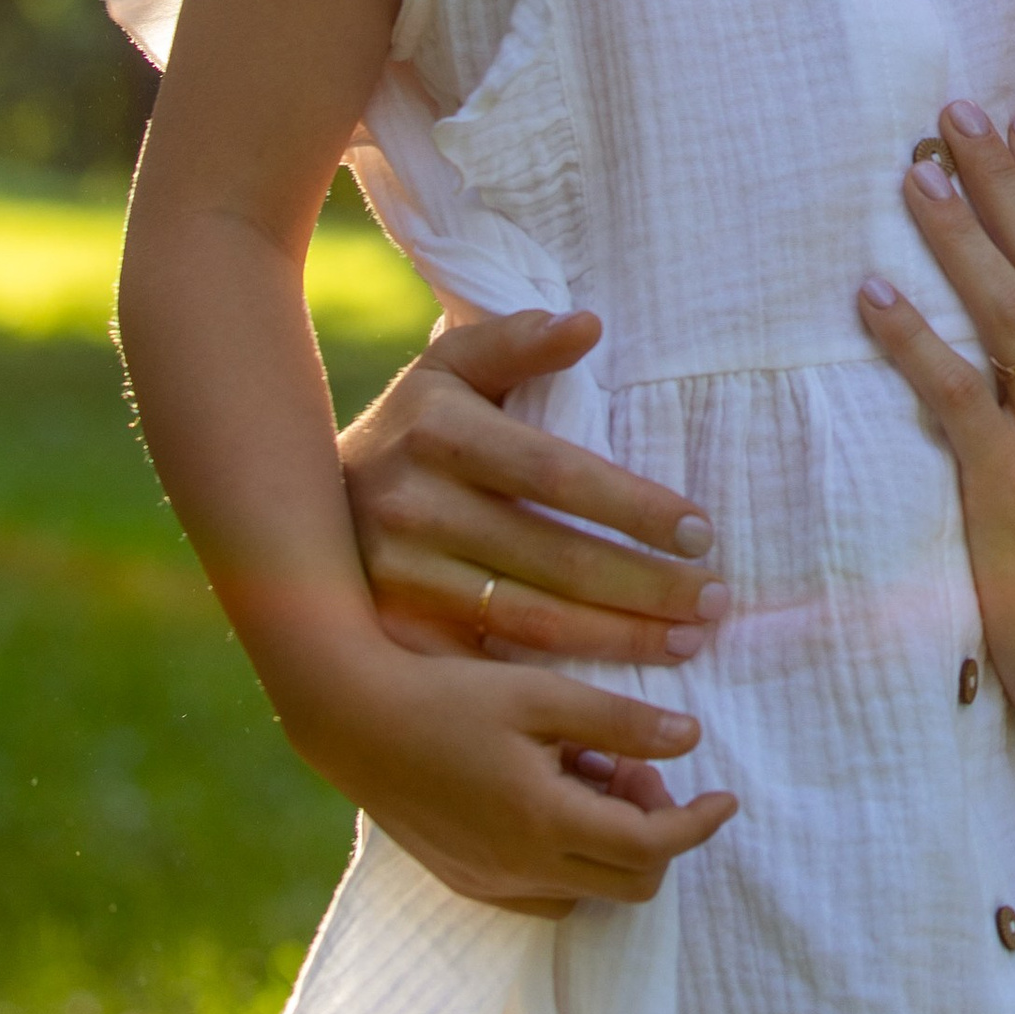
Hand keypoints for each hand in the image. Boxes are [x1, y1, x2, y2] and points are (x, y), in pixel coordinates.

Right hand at [286, 632, 738, 918]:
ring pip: (589, 889)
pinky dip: (571, 856)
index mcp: (544, 820)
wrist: (352, 719)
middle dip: (656, 828)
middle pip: (631, 883)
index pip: (652, 847)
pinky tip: (548, 795)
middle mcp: (520, 869)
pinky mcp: (466, 883)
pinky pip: (546, 894)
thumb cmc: (448, 695)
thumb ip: (620, 722)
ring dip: (611, 840)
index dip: (699, 823)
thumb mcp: (542, 694)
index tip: (725, 794)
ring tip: (582, 768)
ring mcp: (490, 884)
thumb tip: (691, 741)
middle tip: (629, 763)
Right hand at [340, 311, 728, 667]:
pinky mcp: (394, 636)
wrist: (299, 509)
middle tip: (715, 601)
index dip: (635, 508)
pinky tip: (617, 689)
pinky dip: (560, 680)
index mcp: (438, 431)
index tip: (702, 532)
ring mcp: (397, 580)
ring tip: (688, 642)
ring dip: (619, 639)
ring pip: (531, 621)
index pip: (559, 475)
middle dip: (646, 586)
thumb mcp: (452, 368)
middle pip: (556, 559)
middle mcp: (411, 507)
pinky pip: (492, 664)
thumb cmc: (413, 429)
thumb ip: (517, 340)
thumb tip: (590, 324)